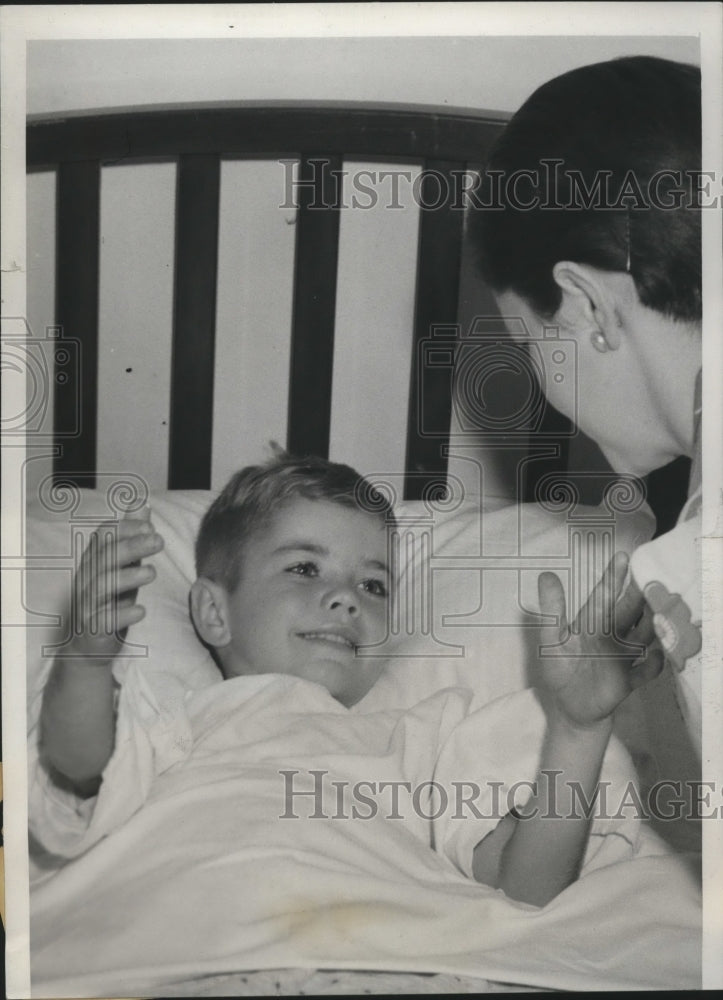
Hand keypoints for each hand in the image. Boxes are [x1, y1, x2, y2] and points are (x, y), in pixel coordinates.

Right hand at [65, 507, 163, 663]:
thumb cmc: (109, 600)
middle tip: (160, 541)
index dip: (125, 528)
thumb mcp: (122, 566)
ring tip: (153, 572)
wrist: (90, 645)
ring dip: (129, 577)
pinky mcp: (93, 629)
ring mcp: (87, 604)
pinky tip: (141, 611)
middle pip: (105, 557)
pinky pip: (104, 620)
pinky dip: (123, 614)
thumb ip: (131, 537)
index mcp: (94, 561)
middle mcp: (87, 580)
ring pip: (102, 586)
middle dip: (132, 546)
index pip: (103, 536)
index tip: (150, 527)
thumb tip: (142, 502)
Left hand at [536, 553, 662, 729]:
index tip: (623, 556)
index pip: (603, 596)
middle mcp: (612, 635)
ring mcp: (623, 656)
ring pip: (643, 636)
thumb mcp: (552, 640)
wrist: (571, 708)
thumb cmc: (560, 670)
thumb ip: (552, 610)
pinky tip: (656, 657)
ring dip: (652, 625)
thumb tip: (546, 574)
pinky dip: (653, 665)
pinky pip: (646, 671)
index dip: (612, 577)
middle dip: (640, 596)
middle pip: (629, 612)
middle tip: (653, 577)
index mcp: (592, 623)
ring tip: (662, 611)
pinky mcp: (630, 680)